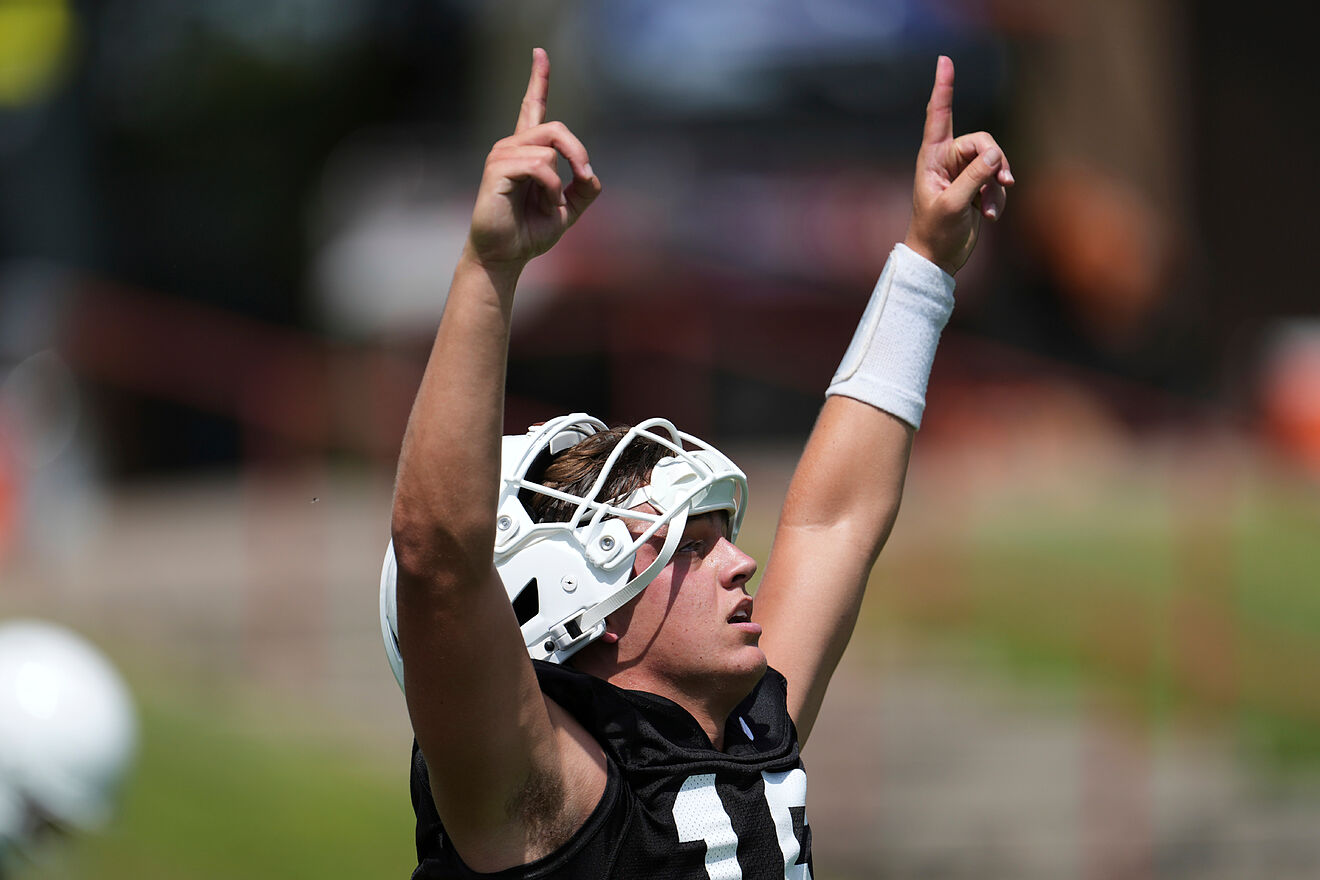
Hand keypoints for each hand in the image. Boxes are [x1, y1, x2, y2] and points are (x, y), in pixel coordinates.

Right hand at [465, 48, 601, 270]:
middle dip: (578, 151)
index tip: (540, 52)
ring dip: (561, 179)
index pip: (532, 107)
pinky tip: (544, 202)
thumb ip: (583, 189)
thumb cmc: (530, 232)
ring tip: (551, 203)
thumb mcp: (567, 210)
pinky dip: (551, 186)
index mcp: (526, 151)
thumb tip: (589, 172)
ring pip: (549, 147)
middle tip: (584, 178)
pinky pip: (539, 165)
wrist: (506, 255)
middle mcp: (511, 146)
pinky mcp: (497, 169)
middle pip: (555, 127)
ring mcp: (502, 155)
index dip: (538, 80)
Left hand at [903, 56, 1013, 275]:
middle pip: (982, 141)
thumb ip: (974, 178)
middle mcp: (948, 160)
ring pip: (994, 161)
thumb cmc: (934, 233)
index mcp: (932, 158)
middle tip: (1002, 182)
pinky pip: (997, 181)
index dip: (943, 88)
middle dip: (996, 159)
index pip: (938, 116)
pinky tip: (991, 217)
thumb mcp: (953, 205)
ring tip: (992, 208)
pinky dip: (998, 199)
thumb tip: (995, 156)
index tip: (944, 60)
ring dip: (998, 184)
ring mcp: (964, 174)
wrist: (938, 259)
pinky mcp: (977, 188)